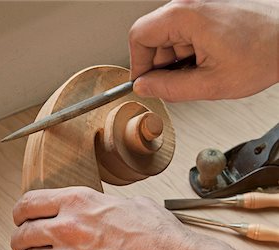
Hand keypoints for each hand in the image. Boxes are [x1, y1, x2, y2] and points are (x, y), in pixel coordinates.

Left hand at [11, 186, 198, 249]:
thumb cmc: (163, 240)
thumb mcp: (136, 206)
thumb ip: (111, 205)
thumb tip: (108, 207)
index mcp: (80, 202)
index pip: (30, 203)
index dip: (21, 213)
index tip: (22, 220)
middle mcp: (68, 229)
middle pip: (22, 234)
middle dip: (20, 241)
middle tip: (25, 247)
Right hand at [129, 0, 278, 100]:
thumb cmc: (264, 53)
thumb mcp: (211, 83)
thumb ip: (170, 89)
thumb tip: (145, 88)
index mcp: (186, 15)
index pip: (139, 36)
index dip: (139, 65)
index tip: (145, 84)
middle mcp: (190, 3)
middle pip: (154, 38)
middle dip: (162, 67)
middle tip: (182, 85)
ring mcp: (200, 5)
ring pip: (170, 38)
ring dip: (179, 62)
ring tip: (204, 73)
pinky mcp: (209, 9)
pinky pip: (186, 34)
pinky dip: (191, 53)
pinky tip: (209, 63)